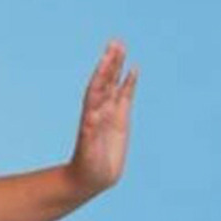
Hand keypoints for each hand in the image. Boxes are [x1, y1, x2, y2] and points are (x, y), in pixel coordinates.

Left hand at [69, 39, 137, 195]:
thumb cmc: (87, 168)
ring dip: (117, 66)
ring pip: (114, 85)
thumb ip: (90, 134)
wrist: (90, 179)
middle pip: (105, 81)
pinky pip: (126, 97)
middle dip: (110, 62)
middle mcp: (100, 110)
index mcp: (91, 115)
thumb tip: (91, 117)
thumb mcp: (88, 152)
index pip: (97, 89)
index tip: (107, 56)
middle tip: (116, 41)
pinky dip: (129, 83)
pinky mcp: (120, 121)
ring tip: (121, 47)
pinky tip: (133, 70)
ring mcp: (110, 114)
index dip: (102, 73)